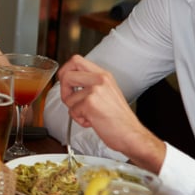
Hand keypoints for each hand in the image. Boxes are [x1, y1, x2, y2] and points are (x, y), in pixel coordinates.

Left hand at [58, 55, 163, 170]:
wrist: (131, 134)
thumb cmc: (119, 118)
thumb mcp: (108, 92)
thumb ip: (91, 83)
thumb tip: (69, 81)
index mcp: (104, 75)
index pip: (76, 60)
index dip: (65, 70)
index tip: (65, 81)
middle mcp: (100, 79)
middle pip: (66, 75)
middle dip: (63, 89)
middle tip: (71, 99)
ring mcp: (95, 90)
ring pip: (67, 97)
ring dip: (74, 110)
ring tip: (89, 115)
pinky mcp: (90, 104)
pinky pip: (72, 111)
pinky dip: (79, 120)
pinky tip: (92, 121)